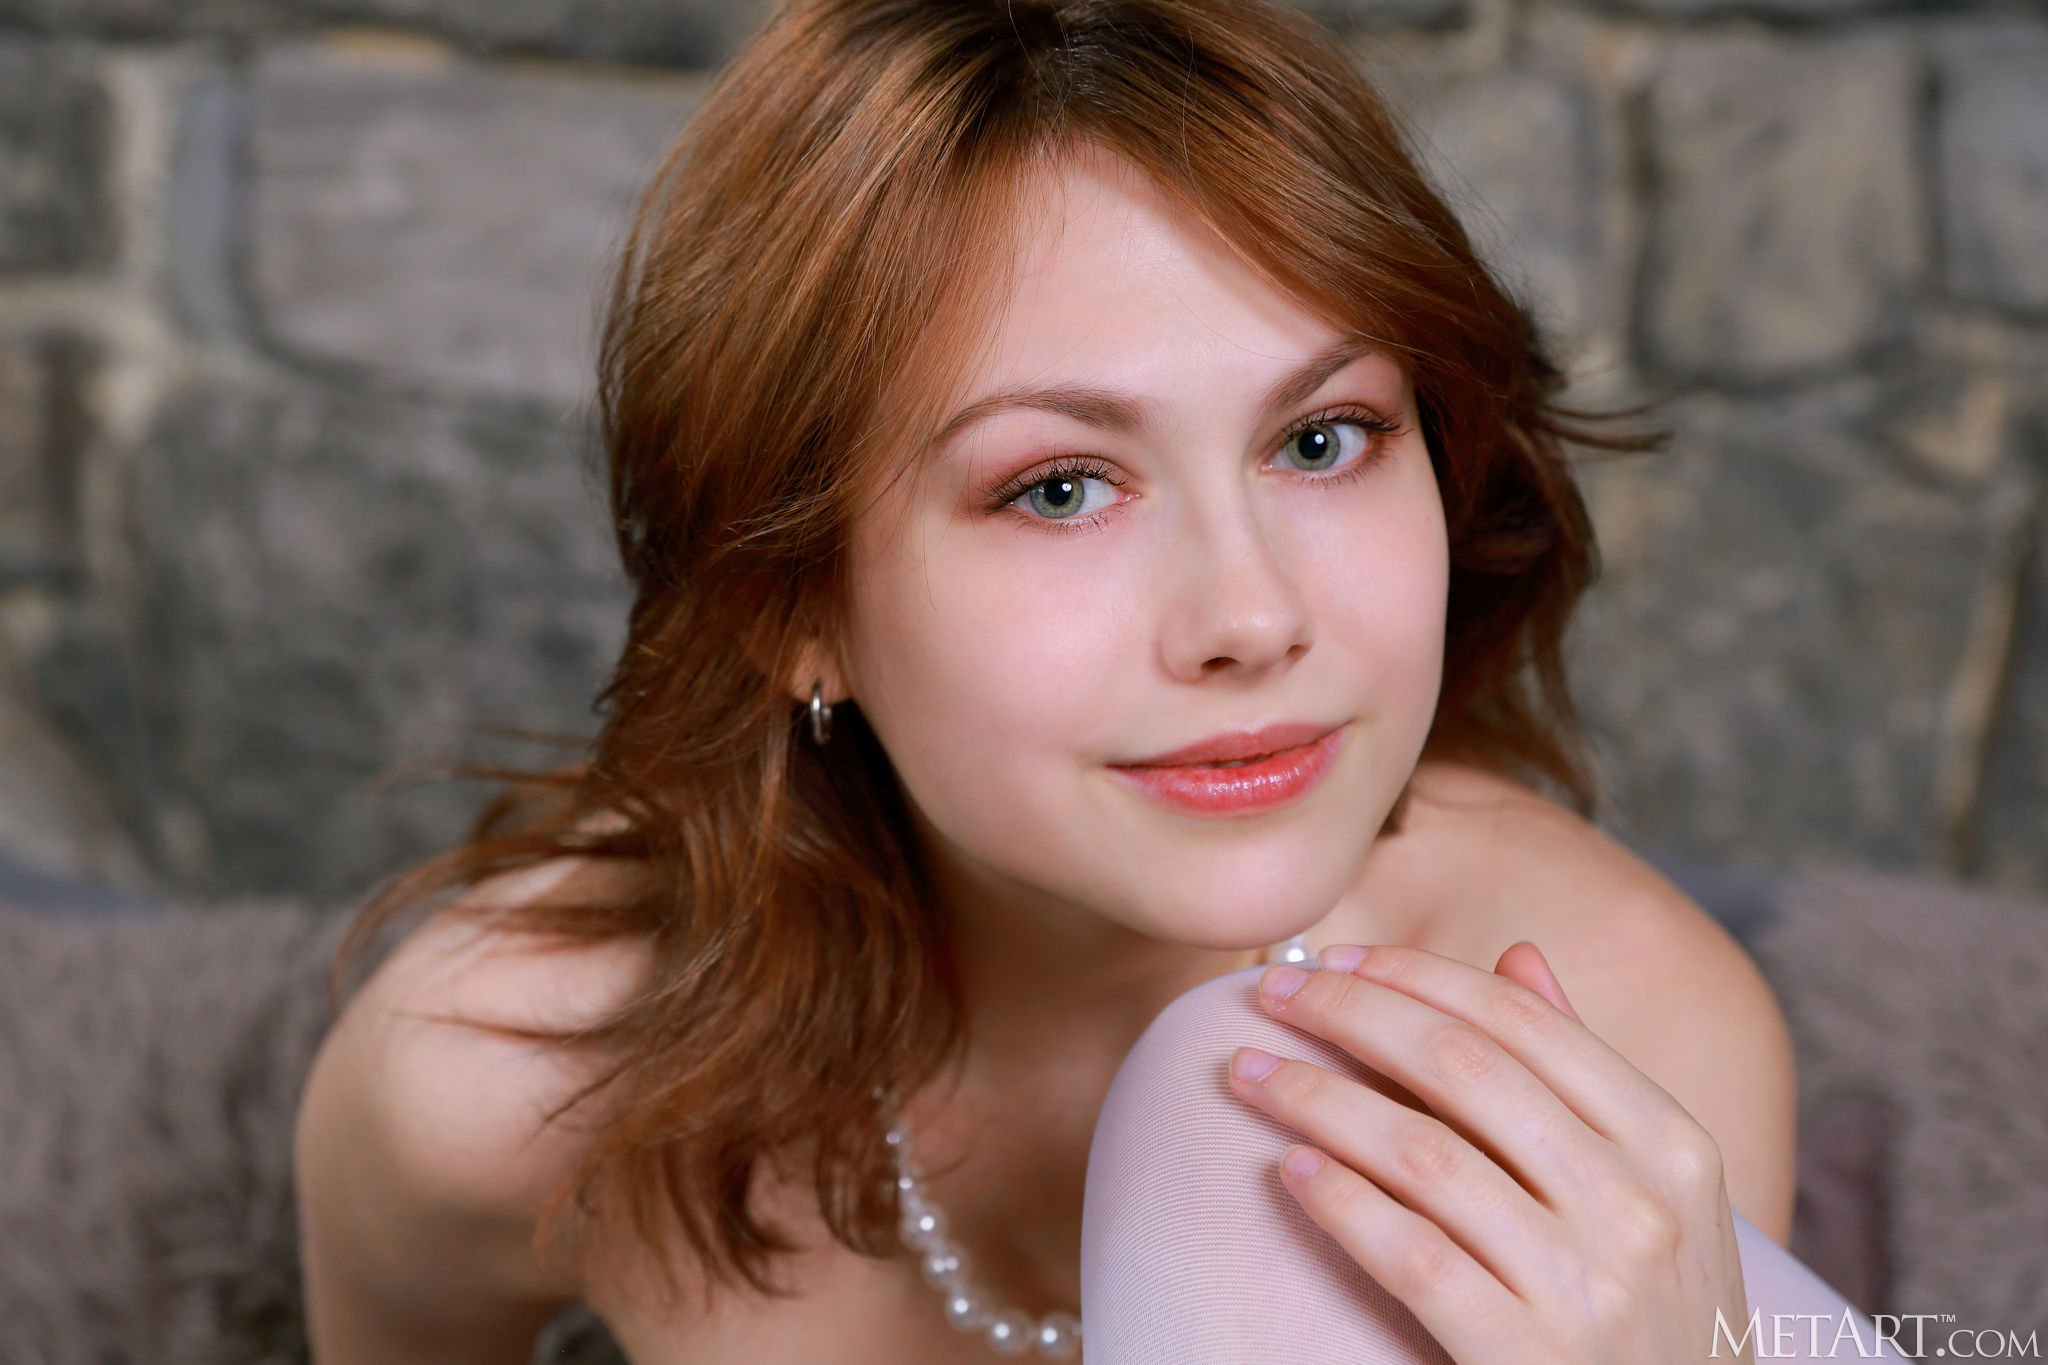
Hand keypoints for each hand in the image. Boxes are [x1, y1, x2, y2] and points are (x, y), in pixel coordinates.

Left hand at [1227, 942, 1752, 1364]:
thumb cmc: (1654, 1313)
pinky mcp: (1527, 1357)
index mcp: (1672, 1143)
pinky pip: (1412, 1257)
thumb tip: (1516, 954)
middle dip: (1349, 1013)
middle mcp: (1638, 1205)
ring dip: (1316, 1098)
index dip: (1416, 975)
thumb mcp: (1656, 1194)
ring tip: (1249, 1075)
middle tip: (1271, 990)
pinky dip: (1342, 1204)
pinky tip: (1291, 1171)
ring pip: (1421, 1153)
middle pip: (1459, 1066)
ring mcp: (1587, 1286)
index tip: (1336, 958)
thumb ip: (1583, 1077)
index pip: (1521, 1021)